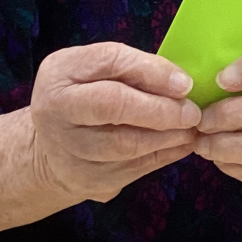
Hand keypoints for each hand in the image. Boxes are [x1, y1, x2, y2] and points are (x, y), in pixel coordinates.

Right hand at [29, 42, 200, 202]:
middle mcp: (56, 110)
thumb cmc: (84, 96)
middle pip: (112, 105)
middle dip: (159, 109)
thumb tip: (181, 84)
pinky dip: (163, 156)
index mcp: (59, 73)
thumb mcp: (96, 69)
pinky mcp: (86, 180)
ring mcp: (68, 150)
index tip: (185, 83)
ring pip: (124, 144)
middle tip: (192, 112)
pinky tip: (181, 144)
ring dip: (166, 136)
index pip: (110, 61)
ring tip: (190, 128)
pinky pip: (132, 169)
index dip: (152, 72)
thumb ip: (133, 68)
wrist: (49, 148)